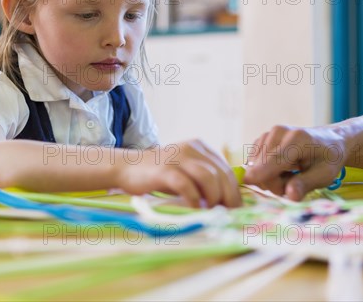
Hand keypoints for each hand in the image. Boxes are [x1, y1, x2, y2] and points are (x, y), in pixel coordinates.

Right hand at [115, 139, 240, 207]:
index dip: (234, 191)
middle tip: (227, 215)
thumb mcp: (186, 173)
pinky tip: (194, 210)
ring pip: (208, 177)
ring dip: (214, 198)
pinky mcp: (164, 169)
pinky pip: (186, 185)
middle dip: (228, 197)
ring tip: (210, 212)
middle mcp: (192, 148)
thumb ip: (205, 180)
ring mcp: (178, 157)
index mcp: (200, 147)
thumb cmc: (159, 175)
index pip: (226, 169)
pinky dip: (194, 200)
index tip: (236, 209)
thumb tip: (229, 202)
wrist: (127, 168)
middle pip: (220, 173)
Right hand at [244, 125, 346, 200]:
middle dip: (275, 183)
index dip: (261, 172)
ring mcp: (268, 134)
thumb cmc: (328, 159)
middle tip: (293, 184)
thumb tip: (290, 196)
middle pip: (263, 166)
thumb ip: (305, 185)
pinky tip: (280, 169)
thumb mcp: (324, 174)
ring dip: (269, 178)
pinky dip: (264, 171)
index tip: (246, 181)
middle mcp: (279, 132)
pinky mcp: (261, 140)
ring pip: (256, 166)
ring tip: (289, 175)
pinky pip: (254, 163)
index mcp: (297, 139)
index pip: (275, 159)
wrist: (329, 140)